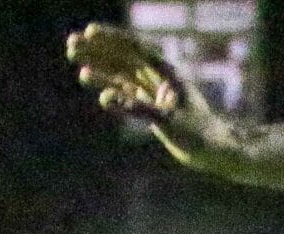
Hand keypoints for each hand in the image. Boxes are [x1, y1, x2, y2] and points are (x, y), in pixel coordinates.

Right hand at [69, 24, 226, 156]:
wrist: (213, 151)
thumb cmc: (197, 135)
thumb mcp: (168, 121)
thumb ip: (138, 108)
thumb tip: (107, 98)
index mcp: (167, 72)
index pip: (135, 48)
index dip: (112, 39)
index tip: (90, 32)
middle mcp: (158, 77)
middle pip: (123, 56)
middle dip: (97, 49)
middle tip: (71, 43)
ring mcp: (153, 90)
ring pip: (120, 71)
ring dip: (97, 63)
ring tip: (73, 56)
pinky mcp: (150, 105)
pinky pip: (124, 90)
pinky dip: (107, 84)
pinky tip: (88, 77)